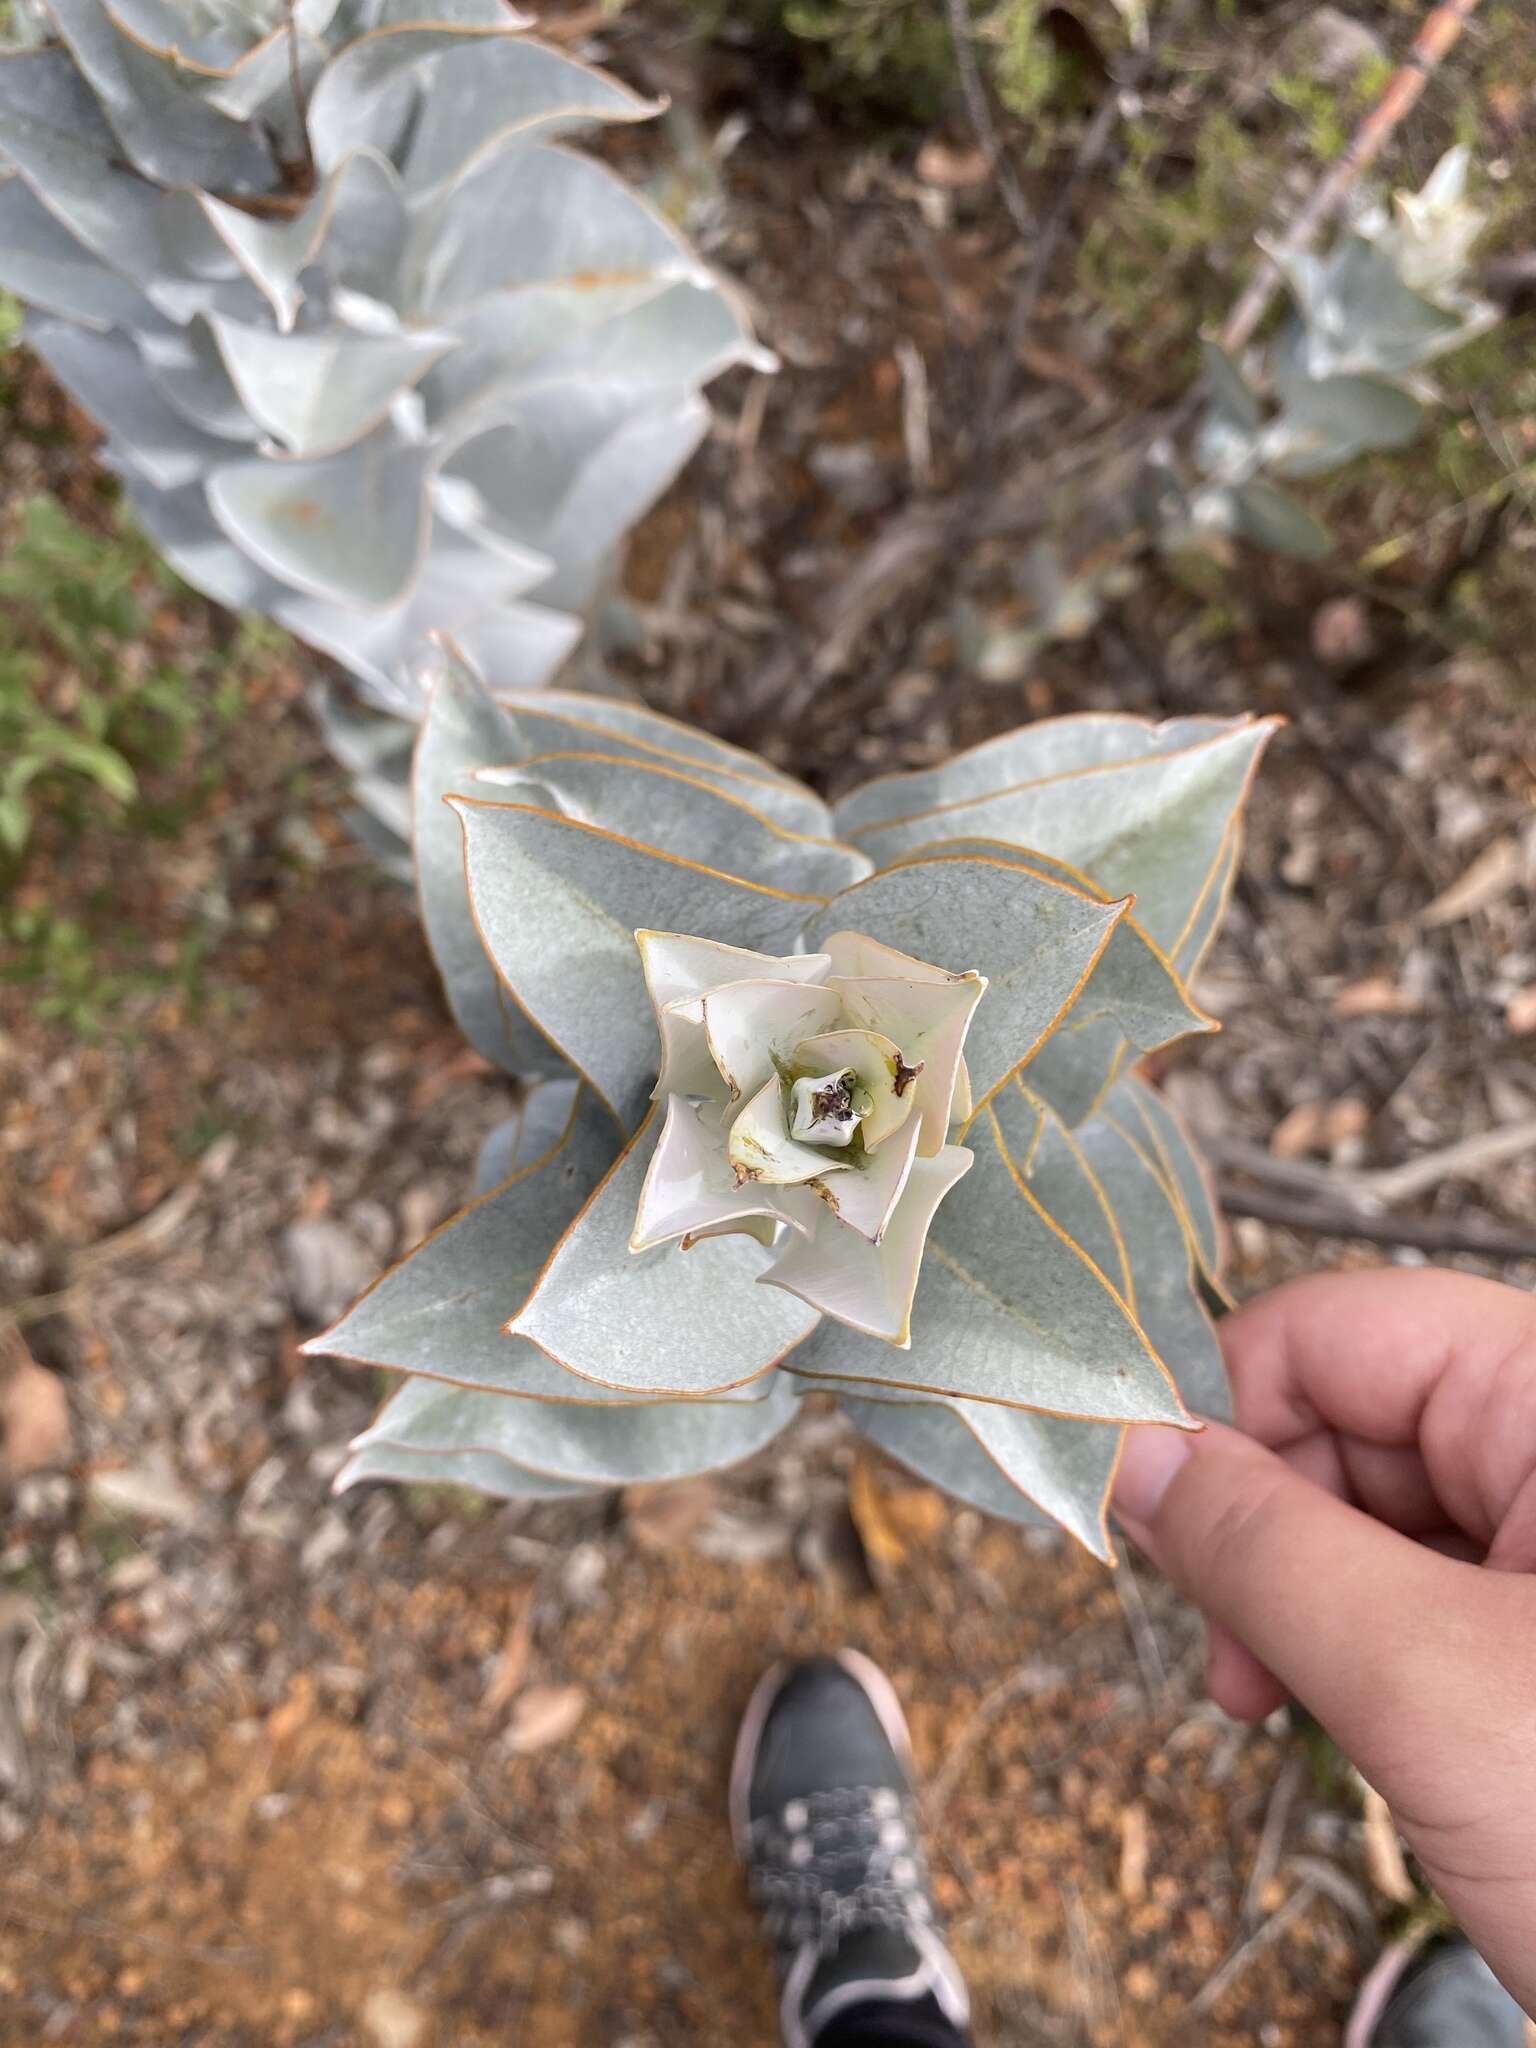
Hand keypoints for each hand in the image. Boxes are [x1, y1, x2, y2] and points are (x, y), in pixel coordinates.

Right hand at [1112, 1267, 1535, 2018]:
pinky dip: (1354, 1642)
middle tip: (1226, 1641)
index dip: (1224, 1408)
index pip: (1339, 1330)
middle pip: (1350, 1418)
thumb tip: (1131, 1455)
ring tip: (1279, 1697)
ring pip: (1374, 1509)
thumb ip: (1258, 1548)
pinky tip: (1341, 1714)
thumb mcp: (1420, 1681)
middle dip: (1262, 1524)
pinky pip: (1418, 1584)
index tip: (1144, 1502)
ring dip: (1299, 1597)